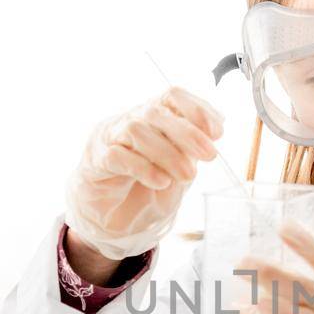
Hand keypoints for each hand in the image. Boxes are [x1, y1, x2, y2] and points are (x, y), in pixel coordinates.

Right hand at [64, 87, 222, 259]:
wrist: (115, 217)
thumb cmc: (148, 187)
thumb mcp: (178, 167)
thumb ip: (192, 148)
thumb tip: (215, 129)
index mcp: (153, 117)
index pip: (172, 95)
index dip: (196, 108)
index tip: (217, 131)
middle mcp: (130, 121)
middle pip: (155, 112)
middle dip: (187, 133)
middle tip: (210, 155)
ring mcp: (110, 139)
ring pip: (136, 130)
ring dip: (167, 153)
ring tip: (188, 175)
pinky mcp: (96, 162)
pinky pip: (117, 156)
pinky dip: (143, 168)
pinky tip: (161, 181)